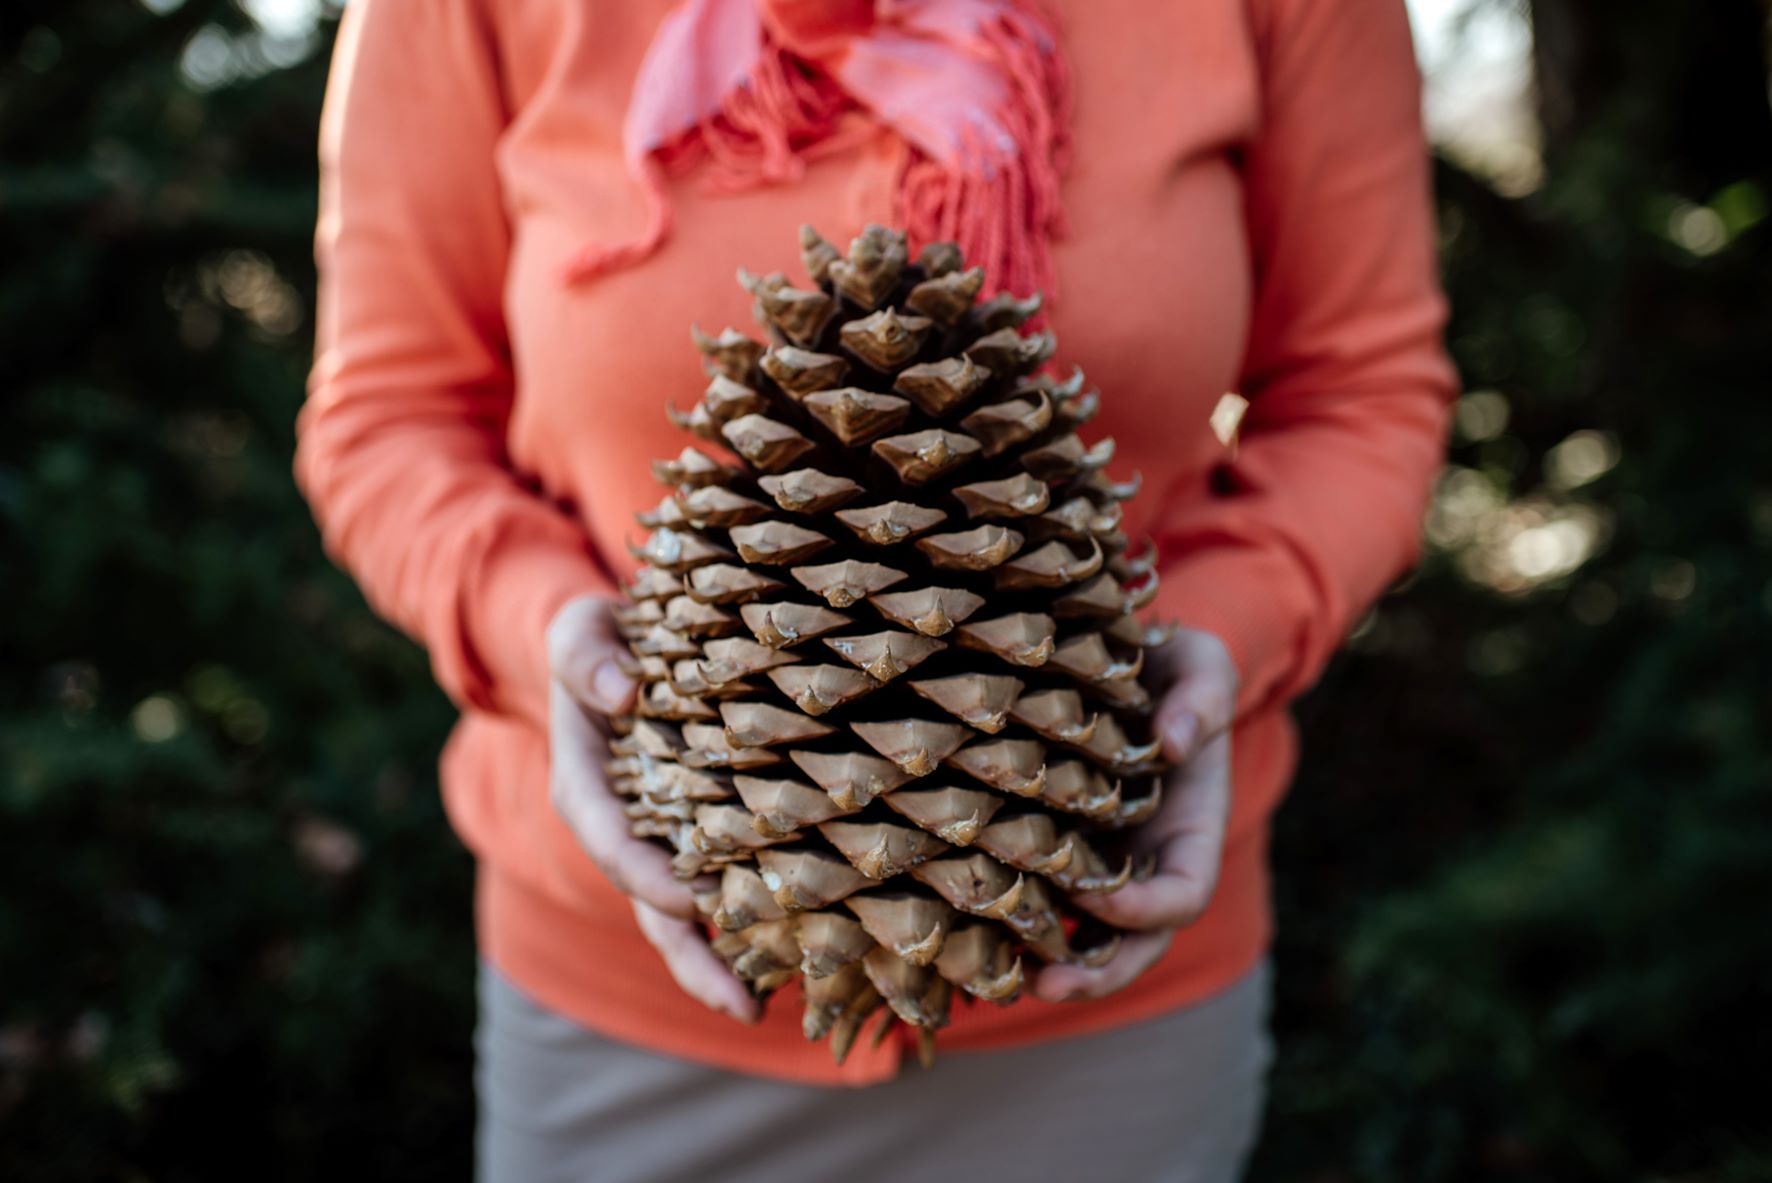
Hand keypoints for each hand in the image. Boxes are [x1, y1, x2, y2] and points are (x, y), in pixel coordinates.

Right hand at [546, 594, 759, 1022]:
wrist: (621, 643)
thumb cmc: (600, 638)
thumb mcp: (579, 630)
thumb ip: (585, 657)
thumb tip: (620, 691)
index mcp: (586, 784)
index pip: (611, 840)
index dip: (647, 874)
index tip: (692, 899)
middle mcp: (623, 825)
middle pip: (650, 902)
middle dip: (690, 955)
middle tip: (738, 1004)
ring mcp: (660, 836)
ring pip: (684, 909)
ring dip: (720, 959)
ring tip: (763, 1009)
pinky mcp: (698, 832)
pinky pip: (720, 879)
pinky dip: (748, 918)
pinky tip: (796, 952)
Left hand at [1032, 627, 1237, 1002]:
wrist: (1132, 661)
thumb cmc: (1174, 664)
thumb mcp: (1202, 664)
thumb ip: (1202, 698)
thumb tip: (1177, 742)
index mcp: (1192, 829)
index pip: (1184, 894)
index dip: (1145, 909)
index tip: (1095, 896)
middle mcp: (1149, 862)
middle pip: (1136, 943)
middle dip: (1097, 973)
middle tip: (1046, 985)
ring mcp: (1103, 864)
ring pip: (1086, 940)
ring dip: (1051, 969)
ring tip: (999, 981)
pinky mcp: (1053, 852)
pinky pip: (1039, 903)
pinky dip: (1013, 930)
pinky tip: (965, 938)